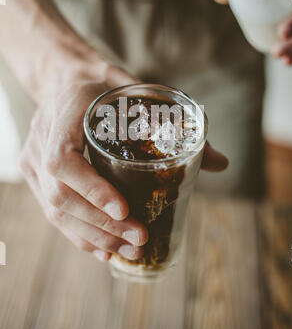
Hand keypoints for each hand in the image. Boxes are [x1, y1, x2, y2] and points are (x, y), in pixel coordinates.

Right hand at [20, 61, 227, 261]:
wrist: (64, 78)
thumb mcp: (136, 91)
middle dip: (101, 224)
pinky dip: (77, 233)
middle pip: (60, 194)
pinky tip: (102, 250)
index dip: (90, 188)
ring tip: (128, 249)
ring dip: (93, 235)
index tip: (124, 208)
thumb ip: (172, 122)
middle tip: (138, 237)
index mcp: (65, 112)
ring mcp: (34, 158)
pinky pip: (51, 211)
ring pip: (55, 209)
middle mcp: (42, 138)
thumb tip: (220, 162)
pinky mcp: (36, 173)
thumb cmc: (102, 84)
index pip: (64, 158)